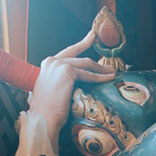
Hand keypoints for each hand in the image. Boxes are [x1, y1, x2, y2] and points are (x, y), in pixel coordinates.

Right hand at [28, 31, 115, 150]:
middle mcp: (52, 61)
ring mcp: (59, 64)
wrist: (43, 118)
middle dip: (94, 55)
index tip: (91, 38)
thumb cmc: (46, 110)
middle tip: (107, 59)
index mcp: (47, 64)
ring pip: (86, 64)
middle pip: (79, 56)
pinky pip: (88, 74)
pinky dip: (100, 77)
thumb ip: (59, 81)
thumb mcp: (51, 90)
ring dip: (101, 69)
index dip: (81, 45)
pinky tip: (109, 78)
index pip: (68, 52)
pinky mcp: (67, 72)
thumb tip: (69, 84)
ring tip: (112, 73)